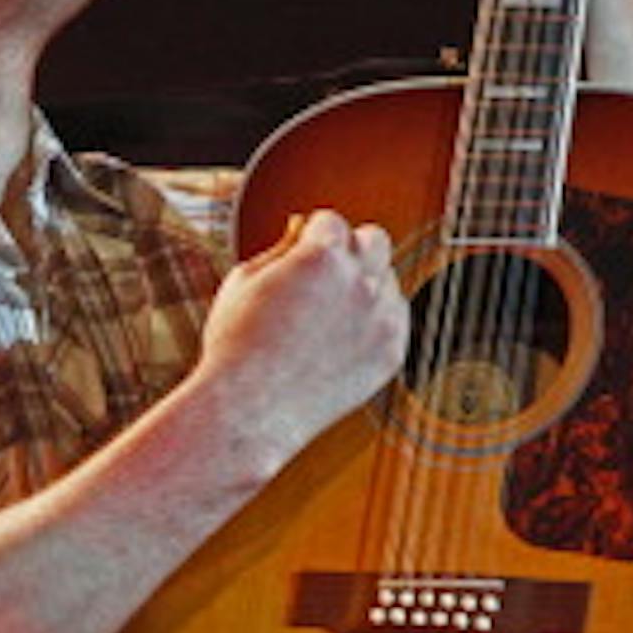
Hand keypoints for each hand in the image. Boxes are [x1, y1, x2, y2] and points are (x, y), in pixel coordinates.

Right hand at [196, 209, 409, 470]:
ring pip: (388, 280)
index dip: (311, 236)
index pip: (333, 221)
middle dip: (349, 249)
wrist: (250, 410)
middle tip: (323, 274)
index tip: (299, 254)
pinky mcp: (392, 353)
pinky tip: (342, 337)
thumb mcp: (244, 279)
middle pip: (374, 239)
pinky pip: (396, 319)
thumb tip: (302, 230)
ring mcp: (382, 318)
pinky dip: (375, 321)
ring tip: (325, 315)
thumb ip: (281, 248)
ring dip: (364, 286)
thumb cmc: (236, 344)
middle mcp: (361, 281)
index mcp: (323, 255)